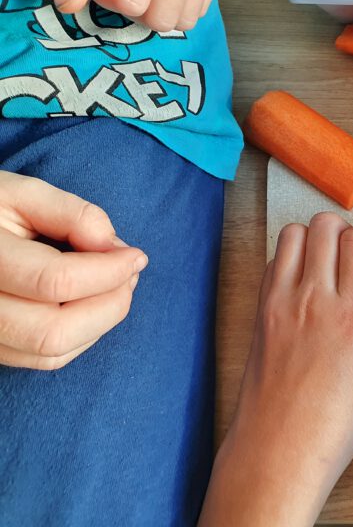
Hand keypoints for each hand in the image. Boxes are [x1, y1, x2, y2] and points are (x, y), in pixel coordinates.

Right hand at [0, 171, 146, 369]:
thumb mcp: (19, 191)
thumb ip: (71, 213)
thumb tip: (113, 246)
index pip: (55, 281)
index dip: (109, 270)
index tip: (137, 254)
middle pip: (53, 331)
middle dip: (110, 304)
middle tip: (130, 274)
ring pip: (50, 353)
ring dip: (100, 322)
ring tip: (116, 285)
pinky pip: (42, 358)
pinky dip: (82, 335)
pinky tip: (92, 303)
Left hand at [199, 213, 352, 526]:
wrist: (280, 446)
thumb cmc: (334, 422)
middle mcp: (315, 298)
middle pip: (325, 226)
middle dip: (347, 229)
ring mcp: (282, 301)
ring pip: (293, 233)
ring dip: (316, 237)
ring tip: (329, 261)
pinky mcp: (261, 310)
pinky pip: (273, 261)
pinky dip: (291, 257)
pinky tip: (305, 280)